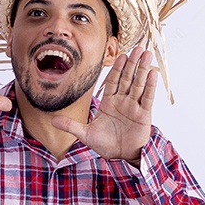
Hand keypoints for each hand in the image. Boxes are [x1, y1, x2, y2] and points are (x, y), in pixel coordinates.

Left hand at [51, 46, 155, 164]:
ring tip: (146, 54)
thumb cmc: (106, 145)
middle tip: (137, 48)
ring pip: (138, 84)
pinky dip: (150, 85)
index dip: (117, 68)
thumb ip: (71, 126)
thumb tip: (52, 121)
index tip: (120, 55)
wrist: (121, 156)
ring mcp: (133, 107)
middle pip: (127, 78)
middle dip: (132, 63)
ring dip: (142, 69)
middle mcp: (122, 101)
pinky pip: (147, 98)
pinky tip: (152, 73)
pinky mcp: (143, 114)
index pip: (113, 81)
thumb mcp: (86, 135)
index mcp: (109, 103)